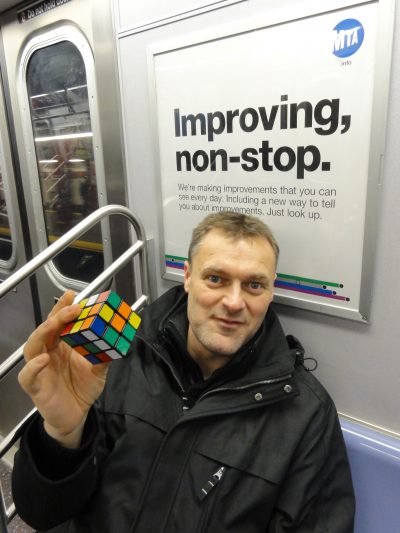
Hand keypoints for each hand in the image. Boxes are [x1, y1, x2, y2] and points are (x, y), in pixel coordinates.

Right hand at [18, 291, 109, 447]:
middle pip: (46, 330)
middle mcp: (48, 353)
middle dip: (56, 316)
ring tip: (54, 324)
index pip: (59, 323)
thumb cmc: (83, 389)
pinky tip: (43, 359)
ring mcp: (40, 369)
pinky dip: (33, 366)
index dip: (63, 308)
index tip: (73, 295)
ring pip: (32, 347)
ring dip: (42, 333)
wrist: (77, 417)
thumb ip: (104, 355)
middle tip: (71, 307)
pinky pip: (27, 375)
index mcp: (61, 346)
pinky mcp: (35, 387)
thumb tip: (118, 339)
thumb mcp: (99, 370)